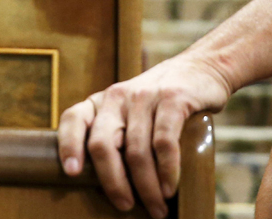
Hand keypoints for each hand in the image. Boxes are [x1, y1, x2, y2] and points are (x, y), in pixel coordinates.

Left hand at [57, 54, 231, 218]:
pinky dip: (166, 171)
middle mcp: (119, 96)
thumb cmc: (161, 101)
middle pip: (103, 144)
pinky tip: (169, 188)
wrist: (202, 67)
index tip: (72, 174)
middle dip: (112, 182)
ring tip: (156, 208)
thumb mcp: (130, 109)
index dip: (68, 146)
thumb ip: (116, 133)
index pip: (74, 118)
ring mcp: (145, 96)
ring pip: (136, 150)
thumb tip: (106, 184)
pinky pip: (164, 142)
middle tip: (124, 205)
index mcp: (103, 101)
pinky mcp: (174, 99)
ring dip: (146, 186)